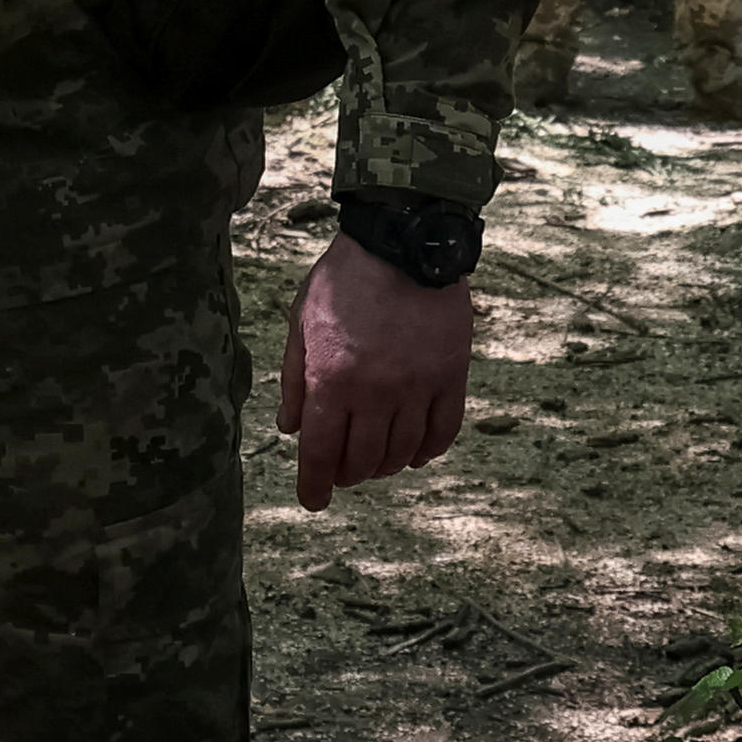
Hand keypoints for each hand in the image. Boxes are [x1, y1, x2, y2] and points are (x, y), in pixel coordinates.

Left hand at [277, 233, 478, 509]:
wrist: (404, 240)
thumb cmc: (345, 278)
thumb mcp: (301, 321)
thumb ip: (293, 379)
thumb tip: (290, 428)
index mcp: (332, 379)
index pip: (321, 454)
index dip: (315, 486)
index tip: (314, 501)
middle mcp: (376, 392)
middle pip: (362, 461)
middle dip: (347, 474)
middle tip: (342, 470)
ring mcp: (417, 387)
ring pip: (402, 453)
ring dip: (385, 465)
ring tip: (375, 459)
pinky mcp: (451, 377)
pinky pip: (443, 433)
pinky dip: (427, 451)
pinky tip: (414, 451)